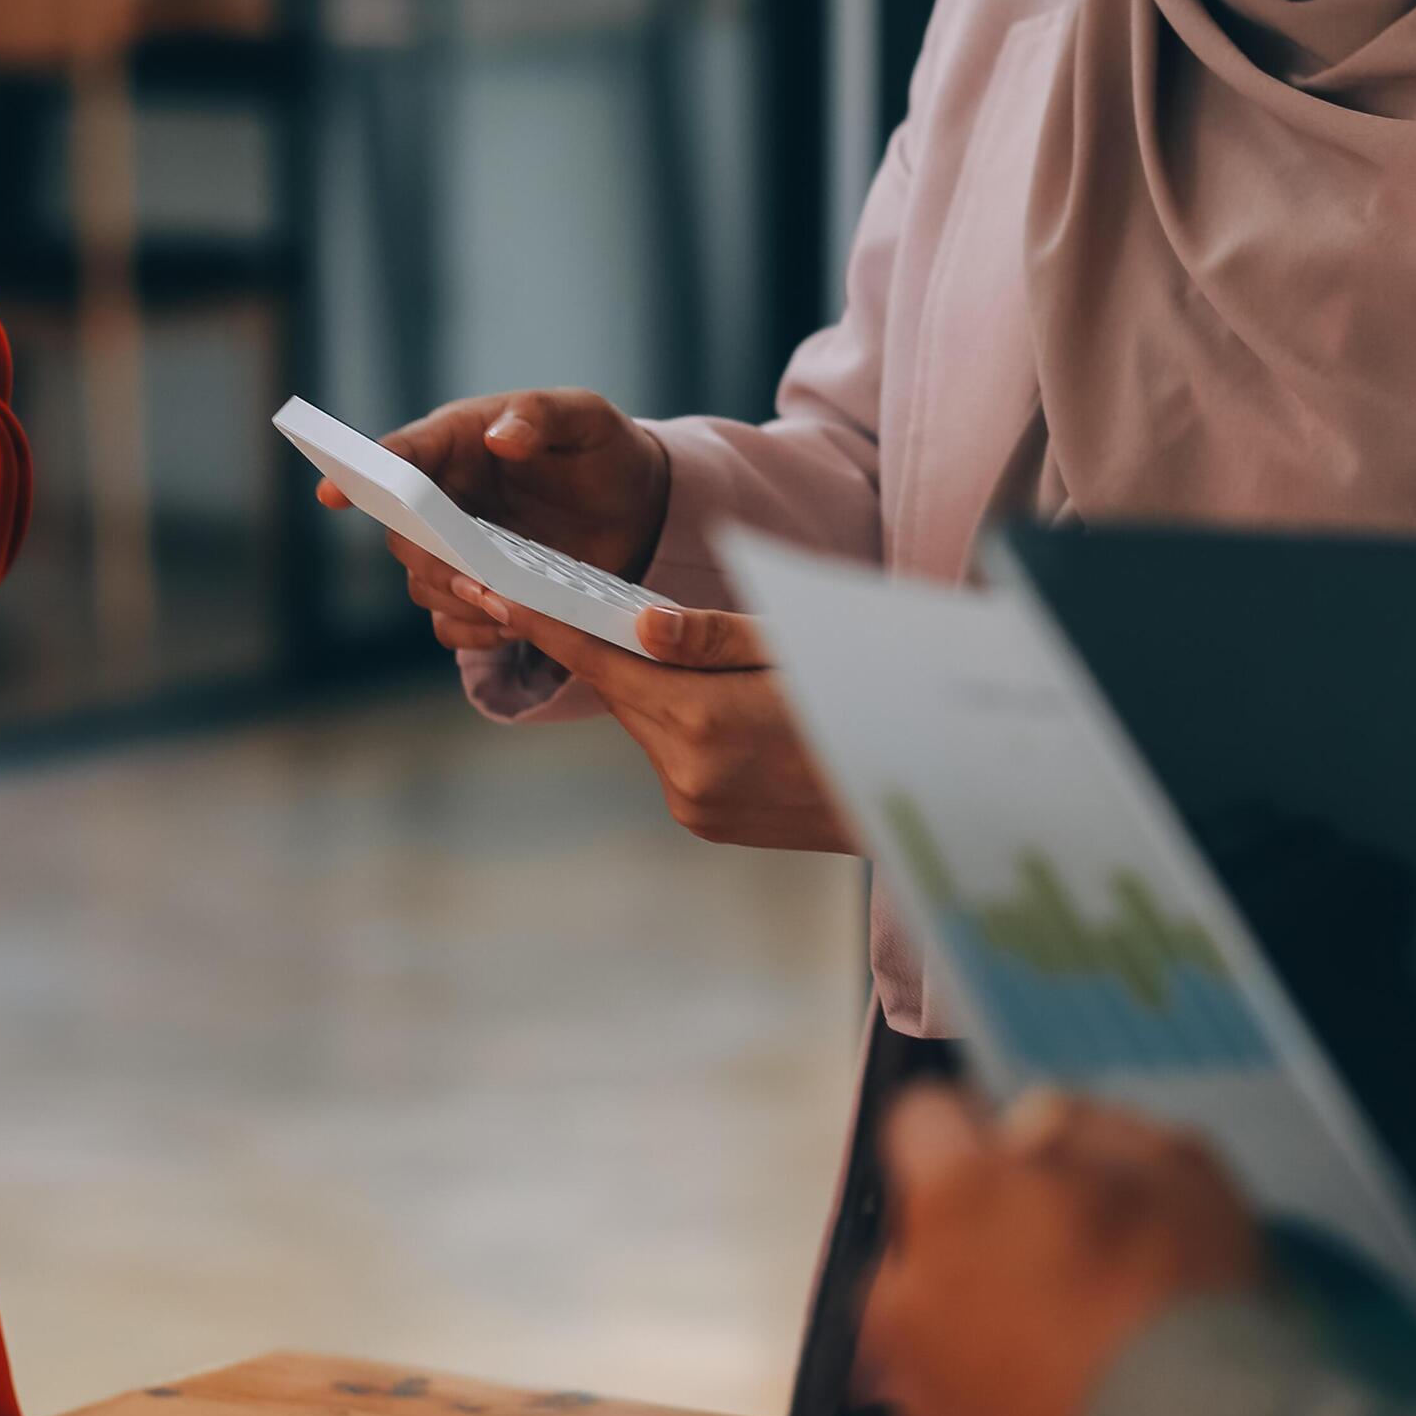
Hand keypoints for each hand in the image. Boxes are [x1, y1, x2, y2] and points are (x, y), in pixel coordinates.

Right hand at [314, 389, 671, 653]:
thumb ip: (542, 416)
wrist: (639, 507)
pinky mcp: (480, 593)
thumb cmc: (602, 450)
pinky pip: (451, 625)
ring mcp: (459, 550)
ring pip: (422, 584)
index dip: (359, 475)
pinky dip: (472, 633)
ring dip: (454, 601)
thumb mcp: (585, 418)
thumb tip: (499, 436)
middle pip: (403, 536)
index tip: (330, 493)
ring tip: (505, 608)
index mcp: (456, 442)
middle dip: (431, 561)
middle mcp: (444, 498)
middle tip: (476, 580)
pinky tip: (509, 627)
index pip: (397, 457)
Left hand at [472, 591, 857, 853]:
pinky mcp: (709, 823)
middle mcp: (688, 775)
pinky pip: (674, 757)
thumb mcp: (797, 648)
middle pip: (622, 693)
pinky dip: (685, 726)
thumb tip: (638, 622)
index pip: (599, 661)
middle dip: (612, 649)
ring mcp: (696, 807)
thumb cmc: (868, 701)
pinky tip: (728, 709)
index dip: (542, 623)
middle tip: (599, 602)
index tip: (492, 592)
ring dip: (659, 691)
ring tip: (704, 660)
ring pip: (648, 726)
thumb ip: (713, 638)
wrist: (923, 795)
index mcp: (704, 722)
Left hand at [864, 1088, 1263, 1415]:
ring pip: (934, 1317)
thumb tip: (1036, 1127)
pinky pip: (957, 1397)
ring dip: (982, 1315)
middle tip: (1072, 1256)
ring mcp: (915, 1385)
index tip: (1024, 1151)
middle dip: (979, 1230)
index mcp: (954, 1198)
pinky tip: (1070, 1401)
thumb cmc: (1191, 1309)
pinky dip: (995, 1393)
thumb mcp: (1176, 1170)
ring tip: (1076, 1343)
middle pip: (926, 1229)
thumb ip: (1087, 1128)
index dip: (978, 1127)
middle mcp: (907, 1288)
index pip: (922, 1117)